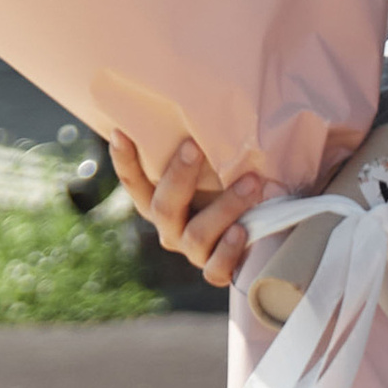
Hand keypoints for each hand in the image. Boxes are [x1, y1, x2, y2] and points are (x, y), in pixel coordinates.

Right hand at [112, 130, 268, 288]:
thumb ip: (208, 154)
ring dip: (225, 207)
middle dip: (179, 175)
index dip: (124, 161)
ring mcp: (192, 252)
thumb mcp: (219, 170)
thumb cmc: (236, 189)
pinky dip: (229, 251)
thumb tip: (214, 115)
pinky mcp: (217, 272)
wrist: (266, 234)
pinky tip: (242, 231)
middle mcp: (171, 228)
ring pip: (196, 235)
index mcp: (160, 202)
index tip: (121, 132)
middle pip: (164, 207)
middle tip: (195, 146)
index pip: (134, 183)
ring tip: (251, 184)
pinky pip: (216, 268)